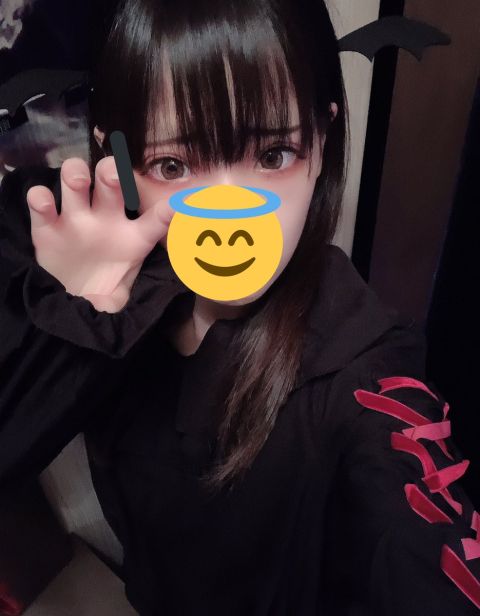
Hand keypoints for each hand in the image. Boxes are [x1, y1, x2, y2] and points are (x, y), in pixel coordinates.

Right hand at [25, 156, 173, 312]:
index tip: (175, 204)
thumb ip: (117, 300)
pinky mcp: (47, 227)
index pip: (154, 220)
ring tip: (78, 181)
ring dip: (76, 174)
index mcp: (133, 237)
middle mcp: (106, 219)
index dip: (166, 211)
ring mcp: (76, 220)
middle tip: (112, 177)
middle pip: (111, 183)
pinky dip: (40, 199)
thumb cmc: (104, 290)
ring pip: (76, 182)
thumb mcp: (117, 300)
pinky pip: (41, 204)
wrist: (70, 301)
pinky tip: (44, 204)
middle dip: (112, 173)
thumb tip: (111, 304)